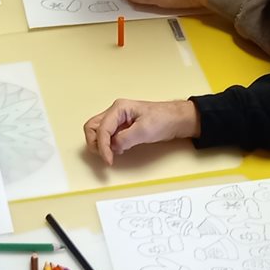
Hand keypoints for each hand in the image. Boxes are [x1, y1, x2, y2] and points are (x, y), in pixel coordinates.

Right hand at [83, 98, 200, 166]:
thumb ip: (125, 139)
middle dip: (95, 143)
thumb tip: (113, 147)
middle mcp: (115, 112)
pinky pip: (108, 135)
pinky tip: (118, 150)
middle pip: (92, 127)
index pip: (101, 129)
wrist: (177, 120)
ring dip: (100, 144)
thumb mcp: (144, 130)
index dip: (102, 147)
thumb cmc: (164, 120)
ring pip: (98, 131)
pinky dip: (108, 144)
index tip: (109, 161)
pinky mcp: (123, 127)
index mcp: (119, 108)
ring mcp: (118, 119)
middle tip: (104, 157)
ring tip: (111, 154)